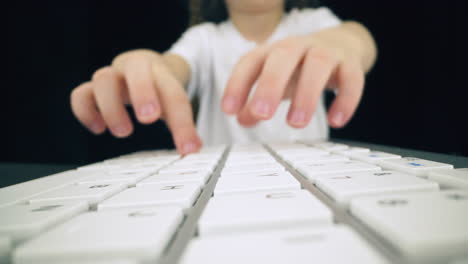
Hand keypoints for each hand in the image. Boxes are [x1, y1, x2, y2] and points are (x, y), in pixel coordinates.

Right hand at [70, 50, 201, 154]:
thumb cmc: (159, 87)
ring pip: (103, 78)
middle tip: (149, 120)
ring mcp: (112, 76)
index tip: (188, 148)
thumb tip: (193, 150)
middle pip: (136, 66)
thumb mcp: (174, 101)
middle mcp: (135, 69)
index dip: (182, 123)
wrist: (146, 65)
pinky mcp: (92, 88)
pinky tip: (99, 128)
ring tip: (124, 132)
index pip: (175, 94)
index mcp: (161, 72)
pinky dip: (85, 112)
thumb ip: (183, 124)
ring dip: (112, 107)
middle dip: (143, 92)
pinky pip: (80, 94)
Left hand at [222, 23, 369, 128]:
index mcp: (273, 52)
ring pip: (317, 65)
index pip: (250, 62)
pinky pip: (351, 78)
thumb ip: (257, 102)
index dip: (237, 85)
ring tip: (296, 123)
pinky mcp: (350, 63)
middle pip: (282, 58)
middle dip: (270, 85)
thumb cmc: (301, 66)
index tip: (229, 110)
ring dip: (306, 95)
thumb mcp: (276, 82)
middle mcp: (297, 47)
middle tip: (262, 114)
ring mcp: (326, 52)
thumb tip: (242, 119)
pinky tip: (336, 120)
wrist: (341, 44)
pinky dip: (345, 99)